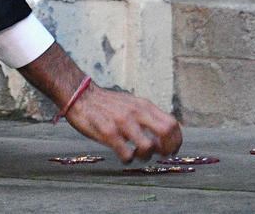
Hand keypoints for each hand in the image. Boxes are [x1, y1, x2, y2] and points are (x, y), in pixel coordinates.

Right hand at [18, 42, 181, 162]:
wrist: (79, 95)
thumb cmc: (106, 103)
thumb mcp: (131, 102)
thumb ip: (147, 114)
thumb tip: (166, 131)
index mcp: (143, 105)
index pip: (172, 124)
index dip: (176, 140)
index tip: (170, 149)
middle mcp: (136, 112)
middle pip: (166, 134)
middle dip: (167, 149)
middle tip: (159, 154)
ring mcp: (122, 122)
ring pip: (148, 147)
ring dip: (146, 156)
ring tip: (137, 154)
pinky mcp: (108, 132)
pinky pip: (127, 154)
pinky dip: (128, 159)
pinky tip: (122, 154)